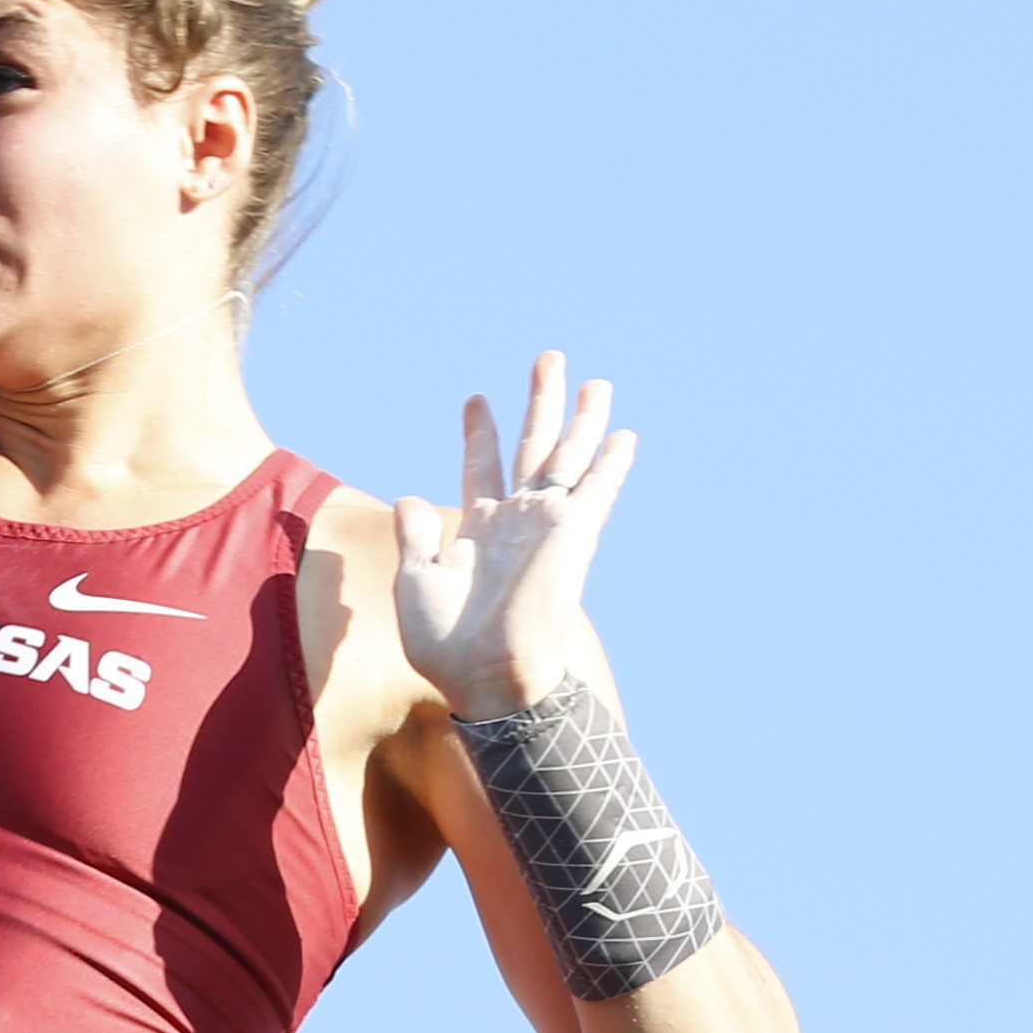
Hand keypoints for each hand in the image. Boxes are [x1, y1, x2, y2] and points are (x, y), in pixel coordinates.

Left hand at [394, 351, 640, 722]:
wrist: (487, 673)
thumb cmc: (448, 643)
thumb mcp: (416, 580)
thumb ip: (417, 536)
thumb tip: (409, 498)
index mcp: (480, 530)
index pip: (482, 467)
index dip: (480, 433)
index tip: (477, 399)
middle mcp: (518, 521)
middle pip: (534, 447)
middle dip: (541, 403)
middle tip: (549, 359)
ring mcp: (548, 525)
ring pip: (569, 458)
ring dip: (581, 419)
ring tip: (595, 381)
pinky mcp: (573, 534)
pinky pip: (597, 491)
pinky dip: (609, 463)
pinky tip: (623, 435)